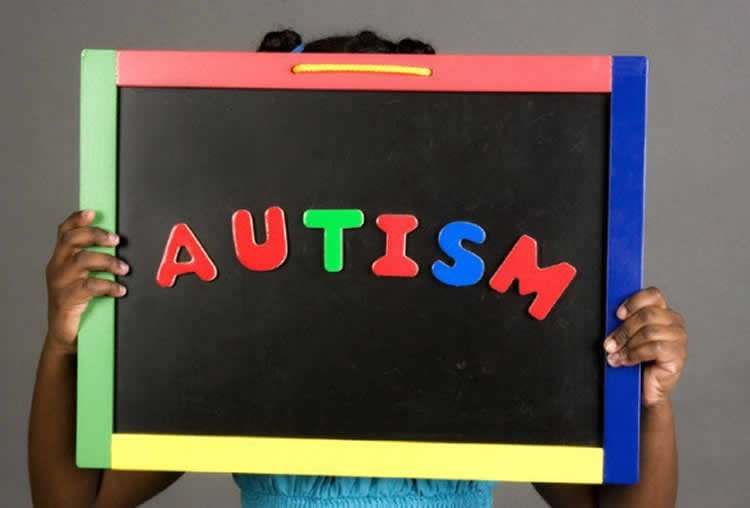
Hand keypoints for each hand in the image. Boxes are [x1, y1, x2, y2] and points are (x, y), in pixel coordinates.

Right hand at [45, 210, 128, 354]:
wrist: (66, 336)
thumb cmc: (80, 303)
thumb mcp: (83, 278)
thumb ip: (94, 262)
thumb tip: (120, 245)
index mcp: (60, 259)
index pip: (64, 232)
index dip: (77, 220)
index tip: (93, 213)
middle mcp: (57, 267)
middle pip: (72, 240)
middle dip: (95, 235)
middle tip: (117, 240)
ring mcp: (60, 283)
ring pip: (82, 261)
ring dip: (107, 261)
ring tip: (124, 268)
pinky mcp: (67, 299)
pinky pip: (89, 286)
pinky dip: (108, 285)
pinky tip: (120, 289)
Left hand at [603, 287, 686, 406]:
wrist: (644, 387)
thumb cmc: (636, 359)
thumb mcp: (628, 336)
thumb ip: (624, 322)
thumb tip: (611, 315)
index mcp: (662, 312)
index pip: (653, 295)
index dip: (633, 302)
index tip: (617, 314)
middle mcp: (674, 322)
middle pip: (647, 315)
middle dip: (624, 330)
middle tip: (609, 343)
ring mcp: (679, 338)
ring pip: (649, 332)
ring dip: (627, 345)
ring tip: (616, 355)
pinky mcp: (678, 355)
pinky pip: (654, 347)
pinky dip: (635, 354)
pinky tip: (627, 361)